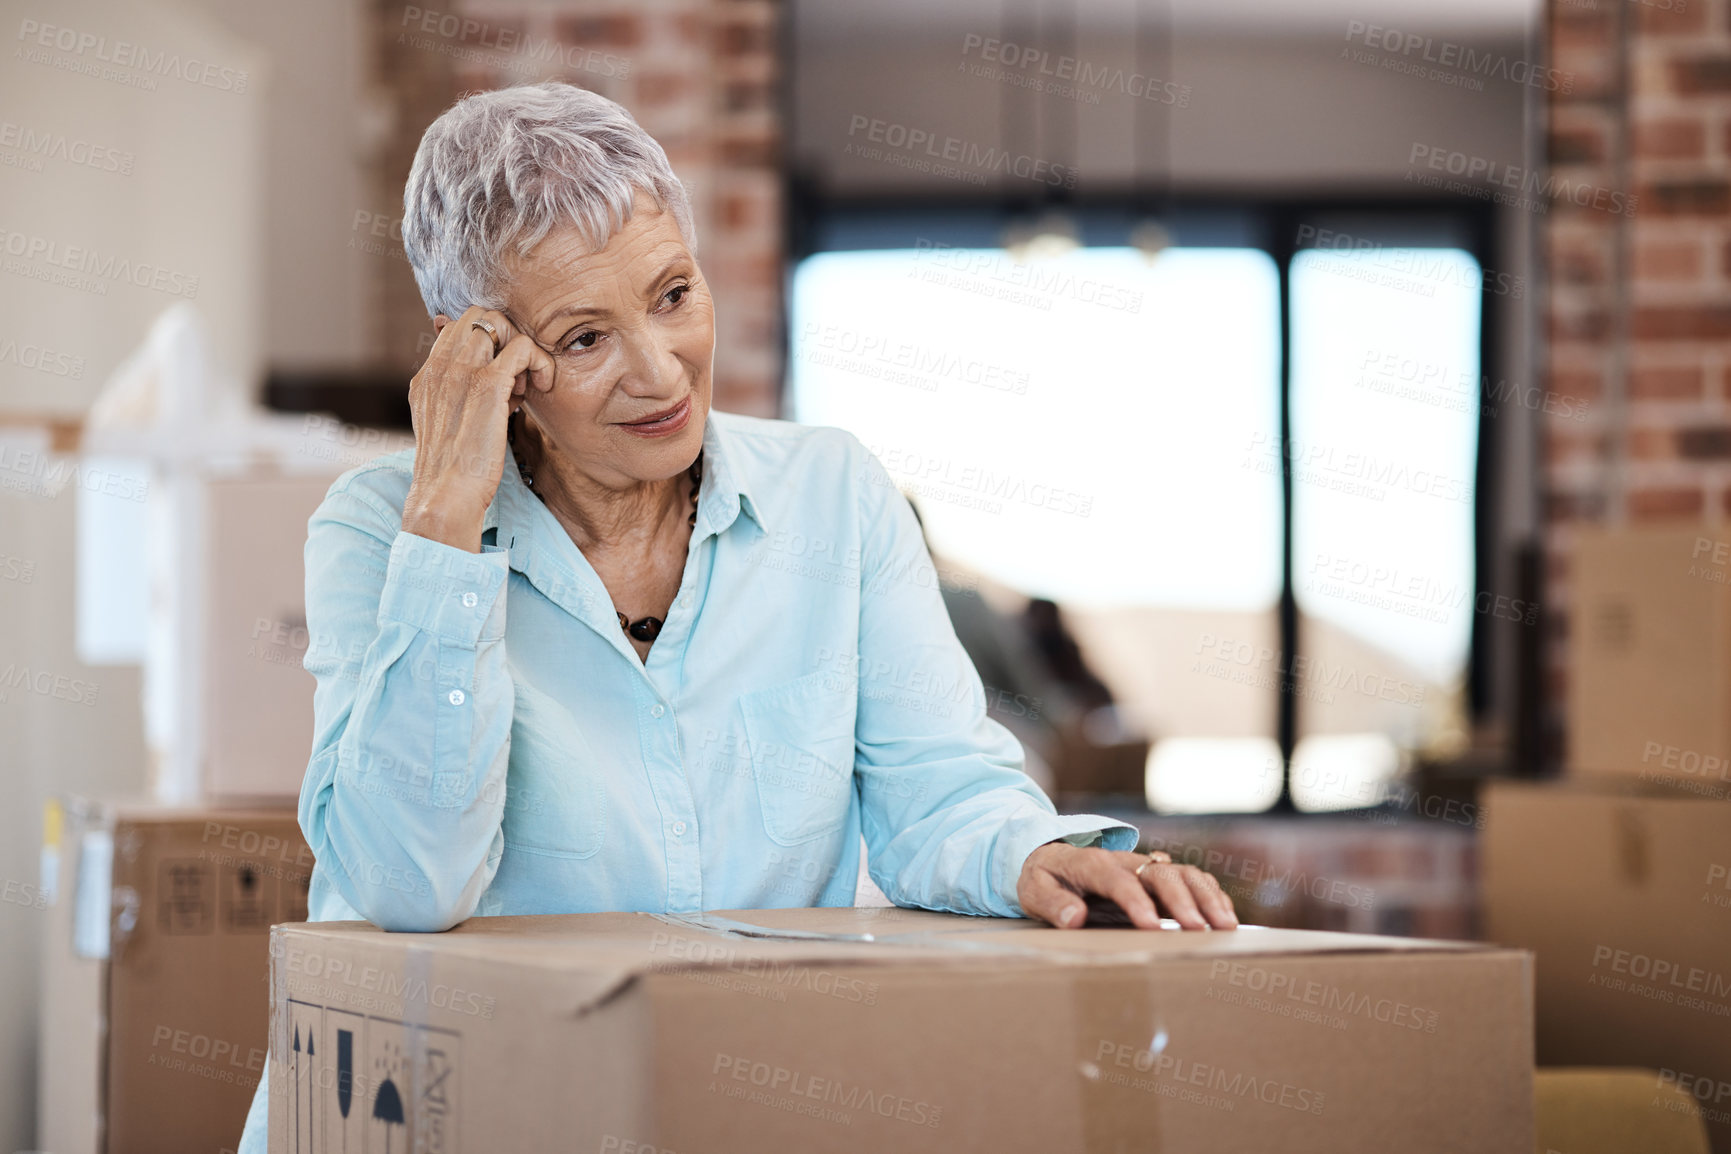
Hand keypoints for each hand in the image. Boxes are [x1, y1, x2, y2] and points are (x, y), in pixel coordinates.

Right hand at [401, 305, 554, 551]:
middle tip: (516, 379)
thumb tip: (494, 386)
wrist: (445, 495)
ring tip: (524, 388)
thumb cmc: (454, 471)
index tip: (502, 382)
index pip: (459, 329)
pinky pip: (523, 346)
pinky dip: (540, 362)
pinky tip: (540, 389)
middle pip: (479, 317)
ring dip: (520, 348)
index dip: (487, 347)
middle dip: (505, 339)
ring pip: (499, 323)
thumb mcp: (448, 427)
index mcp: (428, 375)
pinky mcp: (488, 384)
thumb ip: (460, 400)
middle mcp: (441, 366)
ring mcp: (462, 371)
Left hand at [1017, 843, 1238, 930]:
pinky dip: (1211, 895)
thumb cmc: (1042, 878)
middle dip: (1183, 900)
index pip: (1119, 880)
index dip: (1137, 902)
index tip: (1152, 928)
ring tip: (1225, 926)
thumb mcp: (1033, 889)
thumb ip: (1053, 902)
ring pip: (1183, 873)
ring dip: (1206, 897)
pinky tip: (1225, 918)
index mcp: (1092, 863)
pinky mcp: (1157, 877)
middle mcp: (1125, 862)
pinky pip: (1191, 879)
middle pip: (1161, 873)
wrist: (1048, 856)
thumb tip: (1075, 917)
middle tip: (1199, 930)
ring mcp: (1144, 867)